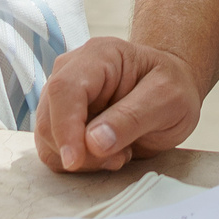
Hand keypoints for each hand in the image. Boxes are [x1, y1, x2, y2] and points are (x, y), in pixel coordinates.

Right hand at [35, 37, 202, 172]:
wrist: (169, 91)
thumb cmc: (171, 86)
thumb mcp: (168, 99)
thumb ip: (132, 118)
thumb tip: (92, 142)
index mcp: (99, 56)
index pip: (65, 89)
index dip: (65, 127)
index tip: (75, 160)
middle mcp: (71, 71)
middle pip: (50, 118)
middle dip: (80, 150)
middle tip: (121, 156)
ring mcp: (62, 97)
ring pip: (47, 139)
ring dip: (82, 159)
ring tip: (121, 152)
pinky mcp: (62, 121)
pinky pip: (54, 151)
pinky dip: (80, 163)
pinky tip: (109, 154)